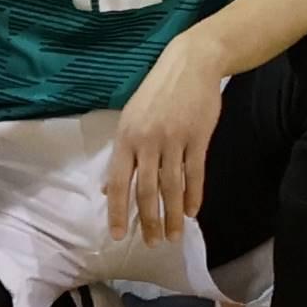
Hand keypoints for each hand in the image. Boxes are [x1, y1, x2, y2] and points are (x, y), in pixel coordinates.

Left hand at [102, 40, 224, 244]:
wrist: (191, 63)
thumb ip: (121, 155)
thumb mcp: (130, 118)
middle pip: (146, 189)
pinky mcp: (198, 137)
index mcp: (126, 137)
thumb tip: (108, 189)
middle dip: (149, 220)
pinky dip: (194, 195)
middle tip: (153, 243)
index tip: (118, 235)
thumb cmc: (157, 92)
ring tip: (174, 236)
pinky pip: (195, 173)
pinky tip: (193, 211)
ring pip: (172, 186)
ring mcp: (175, 139)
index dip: (118, 211)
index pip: (119, 181)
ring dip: (174, 214)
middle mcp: (148, 141)